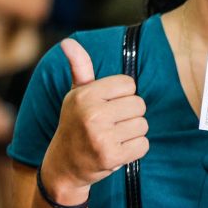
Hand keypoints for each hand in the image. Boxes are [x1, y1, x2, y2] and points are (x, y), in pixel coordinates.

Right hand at [40, 38, 148, 203]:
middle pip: (139, 104)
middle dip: (130, 115)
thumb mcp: (75, 94)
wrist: (63, 165)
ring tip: (114, 137)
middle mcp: (92, 114)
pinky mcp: (111, 156)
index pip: (129, 84)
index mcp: (85, 95)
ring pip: (143, 125)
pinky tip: (118, 150)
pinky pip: (143, 145)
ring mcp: (101, 137)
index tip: (108, 105)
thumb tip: (68, 41)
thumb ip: (79, 66)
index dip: (123, 95)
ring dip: (133, 133)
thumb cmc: (75, 123)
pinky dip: (135, 149)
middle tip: (112, 124)